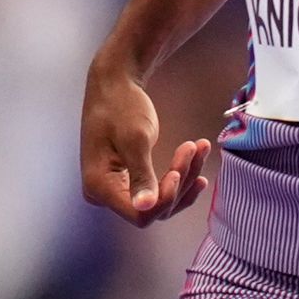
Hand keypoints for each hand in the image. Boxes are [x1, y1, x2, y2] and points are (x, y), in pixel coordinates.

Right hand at [81, 62, 209, 226]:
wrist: (114, 84)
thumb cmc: (121, 106)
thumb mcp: (135, 139)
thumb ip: (141, 175)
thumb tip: (144, 208)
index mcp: (98, 186)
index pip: (139, 214)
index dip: (165, 199)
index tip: (180, 170)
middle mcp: (104, 194)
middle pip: (153, 208)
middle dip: (179, 182)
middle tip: (194, 147)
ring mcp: (116, 188)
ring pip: (160, 200)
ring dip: (185, 177)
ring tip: (199, 148)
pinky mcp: (128, 180)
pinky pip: (158, 190)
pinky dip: (180, 176)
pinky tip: (197, 166)